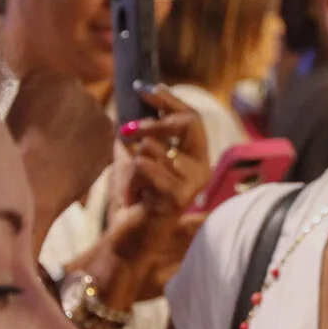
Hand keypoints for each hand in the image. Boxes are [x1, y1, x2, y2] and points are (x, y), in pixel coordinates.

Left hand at [119, 86, 208, 217]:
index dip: (169, 99)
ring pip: (151, 147)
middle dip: (152, 122)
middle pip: (187, 122)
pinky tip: (133, 199)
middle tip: (126, 130)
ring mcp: (192, 182)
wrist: (125, 239)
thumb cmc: (132, 199)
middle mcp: (201, 168)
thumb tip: (130, 99)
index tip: (143, 88)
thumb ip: (136, 132)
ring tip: (132, 188)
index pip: (191, 117)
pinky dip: (129, 180)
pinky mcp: (177, 195)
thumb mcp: (132, 157)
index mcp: (195, 157)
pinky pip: (144, 166)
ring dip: (129, 166)